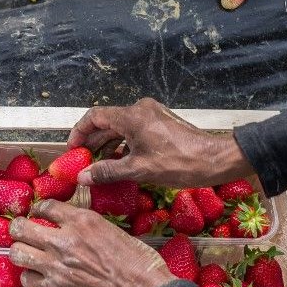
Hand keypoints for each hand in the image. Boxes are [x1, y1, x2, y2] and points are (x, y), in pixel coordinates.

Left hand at [9, 200, 176, 286]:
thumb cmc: (139, 263)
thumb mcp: (114, 231)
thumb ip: (89, 227)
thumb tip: (78, 228)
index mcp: (82, 220)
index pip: (46, 206)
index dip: (38, 209)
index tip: (39, 214)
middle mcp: (63, 239)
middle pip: (21, 227)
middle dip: (19, 228)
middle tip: (24, 233)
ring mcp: (56, 265)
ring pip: (16, 252)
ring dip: (20, 251)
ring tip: (28, 254)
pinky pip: (27, 279)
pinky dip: (30, 277)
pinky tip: (39, 276)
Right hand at [68, 97, 254, 187]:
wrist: (214, 160)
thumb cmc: (177, 163)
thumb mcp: (138, 170)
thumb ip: (107, 171)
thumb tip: (82, 177)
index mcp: (132, 116)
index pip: (95, 116)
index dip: (79, 132)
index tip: (72, 149)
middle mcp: (140, 109)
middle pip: (107, 121)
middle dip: (93, 141)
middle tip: (81, 161)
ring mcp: (152, 115)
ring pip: (121, 127)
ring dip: (108, 144)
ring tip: (98, 165)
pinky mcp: (160, 123)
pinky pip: (134, 131)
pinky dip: (123, 144)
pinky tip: (119, 162)